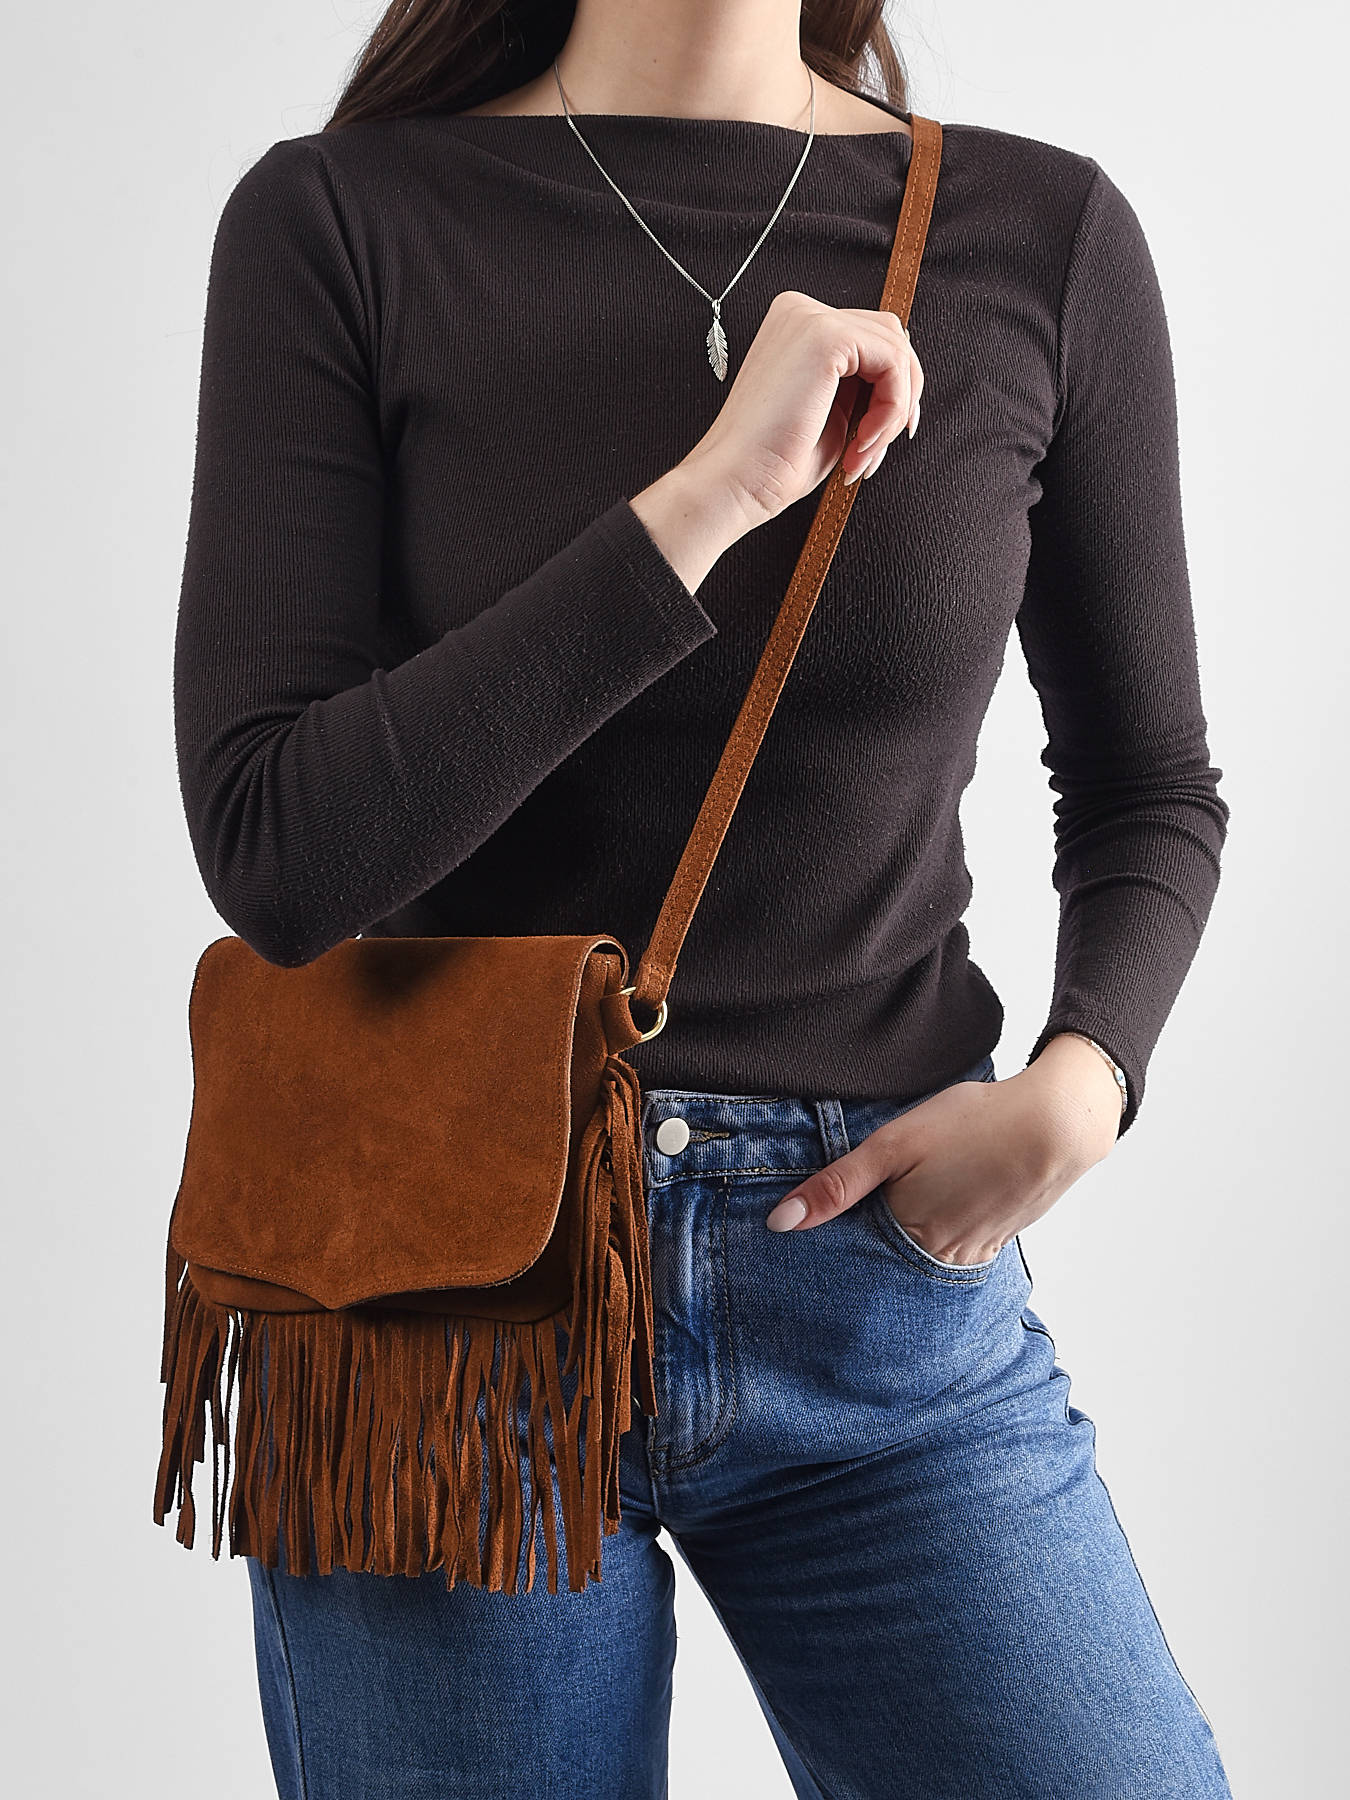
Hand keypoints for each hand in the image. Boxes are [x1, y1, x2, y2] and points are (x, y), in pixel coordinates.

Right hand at [629, 290, 922, 591]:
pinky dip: (891, 408)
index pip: (869, 341)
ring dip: (893, 408)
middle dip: (898, 397)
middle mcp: (801, 312)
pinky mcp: (826, 335)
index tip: (878, 438)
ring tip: (863, 449)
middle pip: (888, 335)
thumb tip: (907, 380)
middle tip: (876, 447)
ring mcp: (811, 318)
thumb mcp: (831, 414)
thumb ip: (863, 387)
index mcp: (796, 327)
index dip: (889, 391)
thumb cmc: (774, 461)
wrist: (736, 481)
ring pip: (896, 347)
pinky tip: (862, 440)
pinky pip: (892, 361)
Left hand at [763, 1044, 1120, 1262]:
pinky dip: (936, 1236)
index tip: (808, 1244)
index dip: (831, 1245)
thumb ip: (837, 1185)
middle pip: (887, 1264)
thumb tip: (779, 1224)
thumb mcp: (892, 1144)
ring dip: (902, 1245)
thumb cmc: (973, 1124)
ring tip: (894, 1215)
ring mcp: (974, 1252)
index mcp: (910, 1237)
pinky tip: (936, 1208)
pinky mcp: (997, 1239)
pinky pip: (954, 1249)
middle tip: (850, 1226)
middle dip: (864, 1252)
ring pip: (920, 1259)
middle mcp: (942, 1258)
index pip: (853, 1258)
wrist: (1057, 1121)